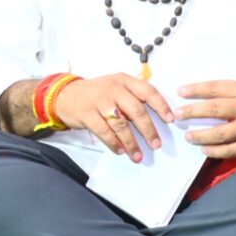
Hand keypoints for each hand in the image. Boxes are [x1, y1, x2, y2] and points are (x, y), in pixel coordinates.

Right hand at [51, 73, 172, 160]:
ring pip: (121, 124)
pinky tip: (120, 151)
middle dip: (148, 130)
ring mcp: (99, 101)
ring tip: (138, 155)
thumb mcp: (115, 86)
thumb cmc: (96, 93)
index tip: (171, 120)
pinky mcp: (87, 114)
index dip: (161, 106)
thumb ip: (132, 97)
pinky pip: (104, 132)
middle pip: (136, 110)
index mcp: (123, 80)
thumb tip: (155, 118)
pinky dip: (114, 143)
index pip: (148, 91)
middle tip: (156, 144)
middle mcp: (113, 88)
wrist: (65, 95)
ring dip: (131, 142)